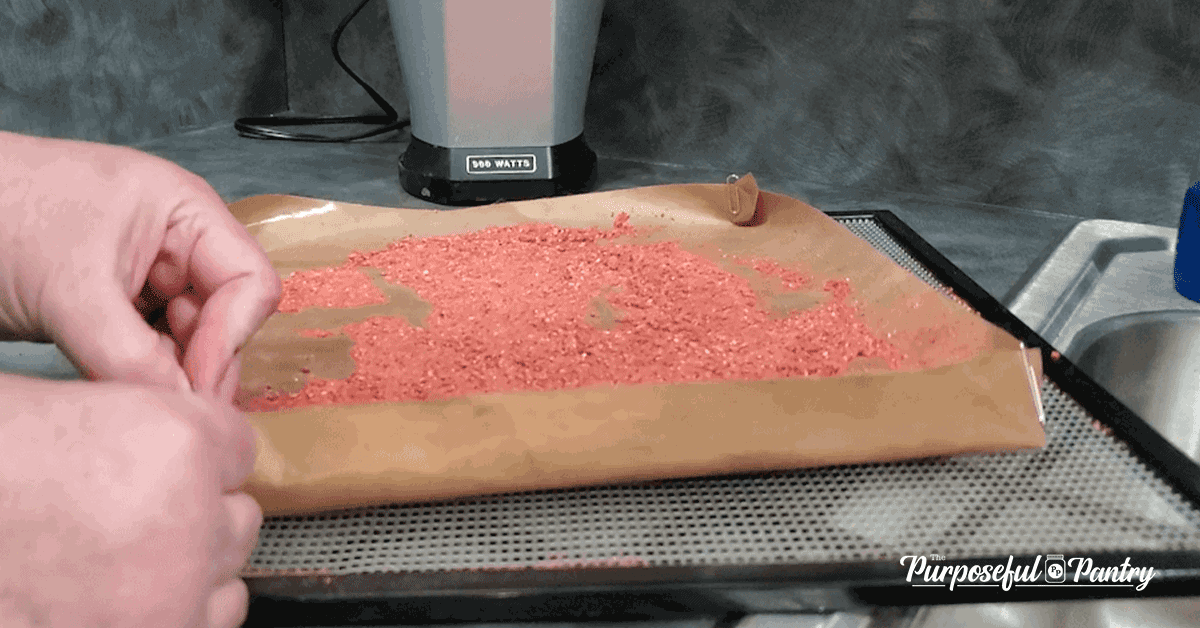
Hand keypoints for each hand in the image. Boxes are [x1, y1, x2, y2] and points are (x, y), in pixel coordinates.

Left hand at [0, 131, 281, 398]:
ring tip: (132, 399)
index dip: (231, 336)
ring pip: (188, 341)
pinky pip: (151, 349)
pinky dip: (139, 374)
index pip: (250, 282)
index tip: (194, 384)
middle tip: (169, 410)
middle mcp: (178, 242)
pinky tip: (117, 390)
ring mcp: (147, 274)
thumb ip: (130, 355)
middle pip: (225, 317)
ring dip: (167, 374)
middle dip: (199, 364)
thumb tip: (181, 411)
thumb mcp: (70, 290)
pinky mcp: (117, 304)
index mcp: (186, 211)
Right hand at [0, 374, 260, 627]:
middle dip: (194, 513)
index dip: (194, 453)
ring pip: (226, 578)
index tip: (158, 465)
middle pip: (236, 515)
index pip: (238, 448)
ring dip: (188, 568)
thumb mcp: (62, 409)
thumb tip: (180, 452)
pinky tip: (114, 597)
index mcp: (177, 441)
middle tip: (128, 515)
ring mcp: (169, 596)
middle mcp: (188, 519)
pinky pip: (201, 625)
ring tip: (119, 561)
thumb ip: (140, 424)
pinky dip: (170, 613)